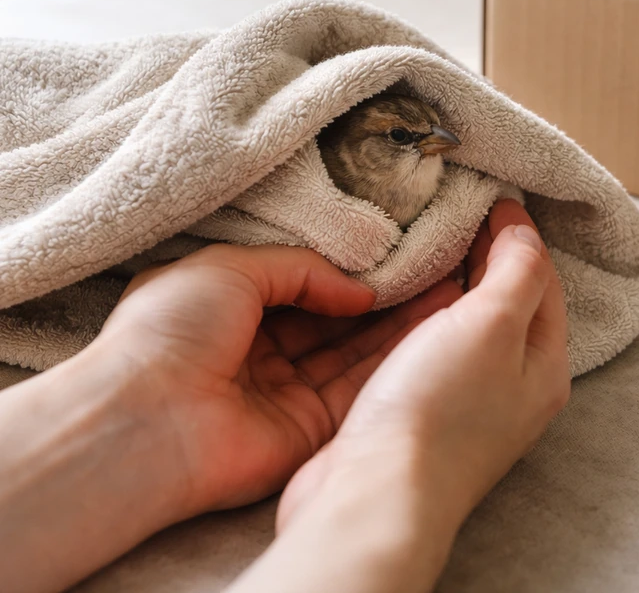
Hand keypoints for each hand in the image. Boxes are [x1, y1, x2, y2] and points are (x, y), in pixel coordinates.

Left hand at [96, 244, 460, 512]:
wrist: (148, 416)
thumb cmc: (171, 330)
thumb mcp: (231, 264)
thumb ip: (300, 267)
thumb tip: (359, 288)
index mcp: (232, 311)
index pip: (303, 287)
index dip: (348, 272)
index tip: (394, 252)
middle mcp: (262, 353)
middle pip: (335, 322)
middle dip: (383, 298)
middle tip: (435, 268)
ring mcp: (287, 394)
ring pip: (354, 354)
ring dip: (398, 325)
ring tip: (447, 289)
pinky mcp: (308, 430)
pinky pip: (358, 390)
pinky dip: (393, 361)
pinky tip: (430, 327)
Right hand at [228, 200, 569, 592]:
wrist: (375, 493)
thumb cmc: (439, 411)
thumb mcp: (493, 324)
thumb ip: (517, 271)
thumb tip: (525, 229)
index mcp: (544, 366)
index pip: (543, 281)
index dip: (519, 235)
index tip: (489, 197)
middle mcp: (514, 387)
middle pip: (509, 304)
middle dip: (489, 257)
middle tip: (458, 213)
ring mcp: (469, 403)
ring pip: (468, 326)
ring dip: (452, 284)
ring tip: (427, 245)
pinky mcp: (424, 412)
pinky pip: (433, 348)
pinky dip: (424, 316)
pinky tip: (400, 300)